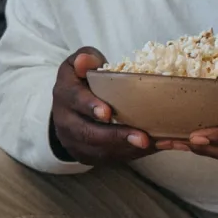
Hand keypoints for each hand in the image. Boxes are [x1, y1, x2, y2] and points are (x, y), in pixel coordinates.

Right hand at [49, 47, 153, 163]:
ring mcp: (74, 141)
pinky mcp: (86, 155)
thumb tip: (85, 61)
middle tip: (142, 138)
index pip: (74, 99)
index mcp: (64, 93)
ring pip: (99, 150)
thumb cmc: (80, 81)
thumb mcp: (79, 65)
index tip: (108, 113)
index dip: (90, 106)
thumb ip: (85, 58)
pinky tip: (152, 148)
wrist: (67, 108)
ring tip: (153, 144)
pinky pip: (108, 158)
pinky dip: (132, 155)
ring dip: (127, 149)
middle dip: (116, 136)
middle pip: (87, 133)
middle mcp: (65, 120)